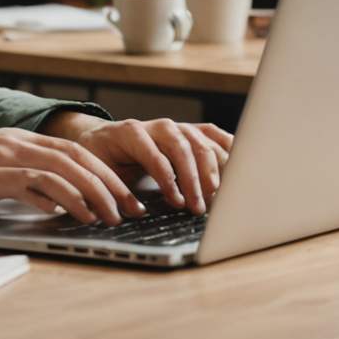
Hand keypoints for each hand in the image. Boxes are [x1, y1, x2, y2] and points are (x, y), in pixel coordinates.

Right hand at [0, 127, 145, 225]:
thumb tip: (54, 201)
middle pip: (75, 157)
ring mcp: (0, 156)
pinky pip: (32, 183)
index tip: (126, 197)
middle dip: (109, 184)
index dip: (105, 173)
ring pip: (60, 169)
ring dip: (91, 194)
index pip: (73, 151)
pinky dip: (57, 198)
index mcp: (16, 139)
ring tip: (109, 217)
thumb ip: (20, 179)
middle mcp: (13, 141)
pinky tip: (71, 214)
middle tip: (130, 209)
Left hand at [42, 111, 234, 215]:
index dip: (167, 179)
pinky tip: (239, 165)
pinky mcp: (190, 131)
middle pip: (184, 147)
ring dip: (213, 170)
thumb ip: (114, 189)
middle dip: (194, 179)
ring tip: (217, 197)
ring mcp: (176, 126)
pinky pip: (213, 135)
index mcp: (131, 132)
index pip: (155, 154)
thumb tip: (133, 212)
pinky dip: (228, 148)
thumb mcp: (99, 173)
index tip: (176, 202)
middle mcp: (157, 126)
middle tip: (200, 207)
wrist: (103, 138)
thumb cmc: (102, 159)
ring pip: (201, 141)